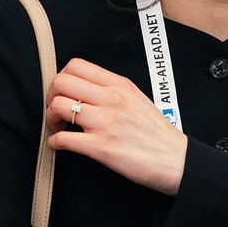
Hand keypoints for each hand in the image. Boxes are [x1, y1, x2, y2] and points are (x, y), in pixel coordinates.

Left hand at [45, 59, 189, 194]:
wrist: (176, 160)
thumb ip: (113, 90)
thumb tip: (86, 88)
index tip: (64, 93)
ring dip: (50, 118)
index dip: (61, 78)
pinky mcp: (102, 147)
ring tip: (60, 128)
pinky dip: (55, 143)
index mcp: (120, 85)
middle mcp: (112, 99)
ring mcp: (106, 123)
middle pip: (61, 82)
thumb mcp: (138, 99)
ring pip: (59, 106)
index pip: (76, 66)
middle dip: (51, 97)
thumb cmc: (157, 134)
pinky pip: (64, 139)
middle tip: (57, 111)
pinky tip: (61, 145)